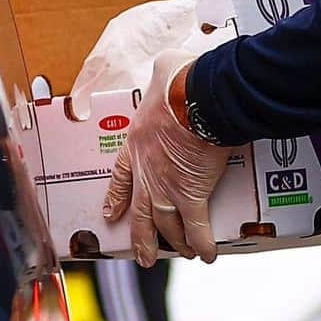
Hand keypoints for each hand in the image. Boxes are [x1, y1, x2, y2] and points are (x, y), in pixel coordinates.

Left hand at [103, 49, 235, 266]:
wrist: (195, 96)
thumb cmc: (179, 80)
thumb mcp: (163, 71)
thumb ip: (163, 74)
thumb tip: (172, 65)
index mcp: (136, 142)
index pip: (121, 177)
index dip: (117, 197)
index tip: (111, 213)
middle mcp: (147, 171)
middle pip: (141, 213)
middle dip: (142, 238)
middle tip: (143, 255)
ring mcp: (167, 186)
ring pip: (168, 225)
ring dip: (177, 242)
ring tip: (184, 253)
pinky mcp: (192, 194)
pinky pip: (197, 228)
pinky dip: (203, 243)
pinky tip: (209, 254)